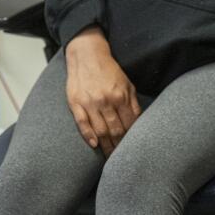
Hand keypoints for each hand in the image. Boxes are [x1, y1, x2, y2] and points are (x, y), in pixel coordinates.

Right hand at [65, 26, 140, 155]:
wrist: (87, 56)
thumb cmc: (109, 71)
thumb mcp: (127, 84)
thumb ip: (133, 103)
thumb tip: (139, 122)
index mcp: (120, 96)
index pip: (129, 123)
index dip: (132, 137)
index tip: (133, 148)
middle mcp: (106, 101)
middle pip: (115, 130)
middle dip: (119, 146)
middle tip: (121, 158)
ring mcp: (89, 103)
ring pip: (100, 130)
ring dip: (106, 145)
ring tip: (109, 156)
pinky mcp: (75, 103)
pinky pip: (82, 123)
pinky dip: (88, 135)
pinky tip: (94, 144)